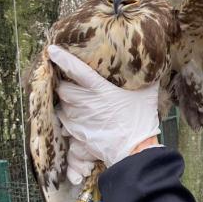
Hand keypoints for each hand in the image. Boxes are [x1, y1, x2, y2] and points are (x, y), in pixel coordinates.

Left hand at [48, 45, 160, 181]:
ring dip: (69, 105)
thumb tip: (151, 64)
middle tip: (76, 87)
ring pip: (63, 106)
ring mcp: (78, 119)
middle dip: (66, 86)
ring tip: (81, 105)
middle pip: (63, 88)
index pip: (75, 69)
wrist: (134, 150)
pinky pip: (65, 124)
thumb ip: (146, 77)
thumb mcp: (147, 94)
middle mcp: (85, 102)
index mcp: (99, 88)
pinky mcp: (76, 134)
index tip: (52, 51)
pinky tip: (81, 122)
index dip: (62, 58)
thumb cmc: (141, 120)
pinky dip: (70, 121)